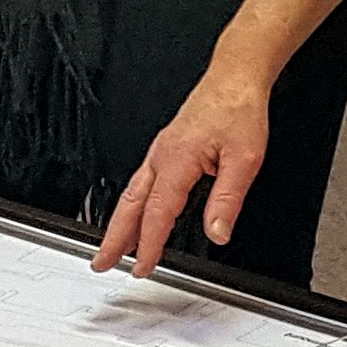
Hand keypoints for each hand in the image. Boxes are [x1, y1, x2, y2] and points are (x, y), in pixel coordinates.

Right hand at [94, 68, 272, 273]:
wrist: (235, 78)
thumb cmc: (238, 109)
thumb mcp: (244, 159)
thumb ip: (227, 199)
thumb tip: (218, 233)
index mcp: (176, 160)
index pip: (158, 213)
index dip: (149, 245)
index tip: (144, 268)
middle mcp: (162, 156)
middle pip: (130, 206)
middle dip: (114, 238)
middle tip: (102, 262)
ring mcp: (161, 152)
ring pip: (131, 194)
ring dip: (119, 223)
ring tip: (112, 247)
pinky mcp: (167, 148)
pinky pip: (141, 182)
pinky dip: (132, 204)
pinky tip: (135, 214)